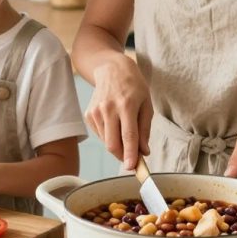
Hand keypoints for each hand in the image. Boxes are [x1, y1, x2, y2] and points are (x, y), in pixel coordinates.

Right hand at [86, 56, 152, 170]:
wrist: (111, 69)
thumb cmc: (133, 86)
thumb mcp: (146, 104)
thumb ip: (145, 129)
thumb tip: (144, 152)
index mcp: (127, 105)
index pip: (128, 135)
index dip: (131, 154)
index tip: (132, 168)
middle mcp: (108, 109)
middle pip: (113, 144)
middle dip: (123, 157)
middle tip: (133, 160)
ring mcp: (96, 112)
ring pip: (106, 142)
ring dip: (118, 146)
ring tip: (126, 134)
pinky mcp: (89, 114)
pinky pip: (101, 135)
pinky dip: (110, 136)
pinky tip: (115, 124)